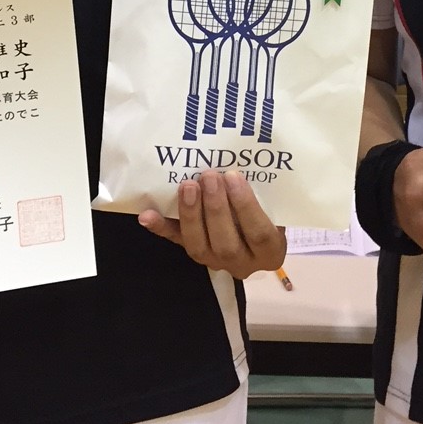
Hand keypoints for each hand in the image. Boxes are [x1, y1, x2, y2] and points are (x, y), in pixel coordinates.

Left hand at [138, 171, 285, 276]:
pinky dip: (161, 228)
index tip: (233, 176)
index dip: (245, 205)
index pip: (259, 233)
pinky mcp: (194, 253)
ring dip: (190, 215)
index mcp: (270, 251)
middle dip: (215, 208)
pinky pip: (176, 242)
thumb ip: (263, 194)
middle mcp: (243, 263)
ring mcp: (215, 262)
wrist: (255, 231)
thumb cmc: (270, 211)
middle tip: (208, 175)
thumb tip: (241, 160)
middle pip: (226, 243)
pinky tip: (146, 215)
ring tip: (187, 185)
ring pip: (198, 247)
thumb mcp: (275, 205)